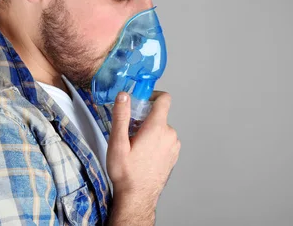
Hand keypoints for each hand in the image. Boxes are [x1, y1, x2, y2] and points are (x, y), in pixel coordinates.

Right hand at [107, 90, 180, 210]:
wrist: (137, 197)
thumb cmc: (126, 172)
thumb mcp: (117, 142)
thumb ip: (121, 116)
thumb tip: (123, 95)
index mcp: (157, 128)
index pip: (164, 99)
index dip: (152, 95)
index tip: (141, 101)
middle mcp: (170, 134)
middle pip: (159, 115)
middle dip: (144, 118)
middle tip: (130, 132)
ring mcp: (174, 145)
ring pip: (161, 128)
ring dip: (150, 131)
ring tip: (136, 146)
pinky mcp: (174, 155)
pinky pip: (165, 140)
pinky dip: (156, 141)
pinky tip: (144, 154)